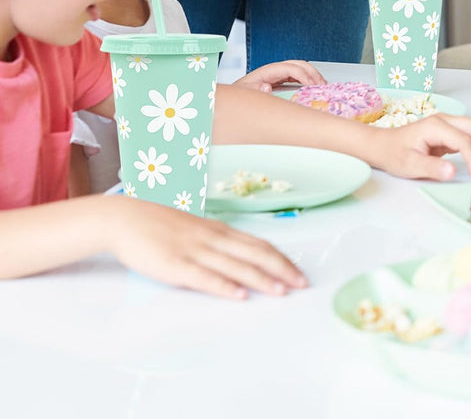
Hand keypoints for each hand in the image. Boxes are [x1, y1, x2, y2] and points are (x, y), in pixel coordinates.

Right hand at [107, 197, 306, 298]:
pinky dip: (225, 286)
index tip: (299, 272)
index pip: (259, 245)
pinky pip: (205, 277)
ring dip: (261, 279)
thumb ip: (217, 242)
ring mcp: (195, 251)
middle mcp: (213, 238)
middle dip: (282, 269)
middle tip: (301, 284)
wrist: (125, 219)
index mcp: (219, 230)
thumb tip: (240, 256)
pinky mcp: (176, 265)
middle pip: (255, 254)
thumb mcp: (196, 230)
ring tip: (281, 291)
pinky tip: (239, 295)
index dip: (282, 259)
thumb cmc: (159, 226)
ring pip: (236, 266)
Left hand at [236, 60, 324, 93]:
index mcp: (267, 71)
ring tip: (322, 86)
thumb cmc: (239, 96)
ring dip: (313, 75)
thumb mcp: (244, 94)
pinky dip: (309, 79)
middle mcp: (274, 70)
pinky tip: (314, 88)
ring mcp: (278, 74)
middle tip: (321, 85)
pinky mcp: (280, 80)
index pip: (289, 68)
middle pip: (298, 64)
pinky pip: (298, 76)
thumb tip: (267, 86)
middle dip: (312, 73)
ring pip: (301, 68)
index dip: (302, 75)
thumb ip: (254, 89)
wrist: (233, 99)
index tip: (312, 85)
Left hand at [370, 113, 470, 180]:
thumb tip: (453, 172)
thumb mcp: (409, 165)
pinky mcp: (449, 133)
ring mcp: (448, 125)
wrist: (382, 146)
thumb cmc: (393, 154)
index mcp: (436, 126)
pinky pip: (469, 136)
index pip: (464, 140)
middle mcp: (445, 121)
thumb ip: (431, 167)